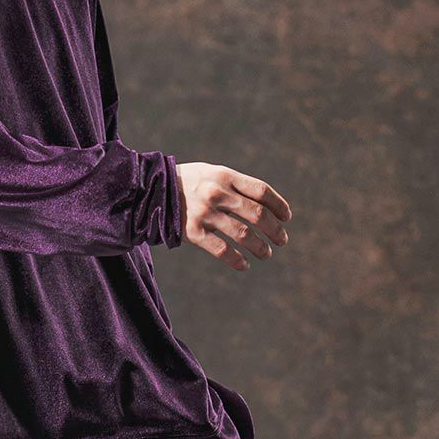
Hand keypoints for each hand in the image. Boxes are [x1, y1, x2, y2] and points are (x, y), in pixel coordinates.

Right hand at [174, 163, 290, 269]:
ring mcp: (204, 213)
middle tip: (282, 239)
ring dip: (260, 247)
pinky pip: (221, 250)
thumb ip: (237, 186)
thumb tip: (267, 206)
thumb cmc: (189, 183)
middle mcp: (216, 193)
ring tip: (267, 254)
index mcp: (225, 175)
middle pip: (256, 214)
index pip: (261, 190)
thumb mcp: (213, 174)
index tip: (286, 217)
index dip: (278, 205)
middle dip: (274, 229)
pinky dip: (236, 260)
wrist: (152, 191)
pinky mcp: (192, 232)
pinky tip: (245, 265)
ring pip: (242, 234)